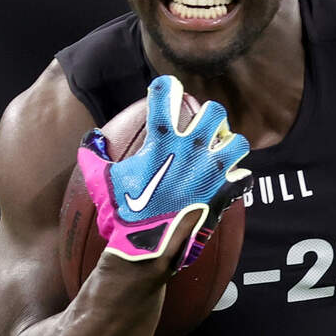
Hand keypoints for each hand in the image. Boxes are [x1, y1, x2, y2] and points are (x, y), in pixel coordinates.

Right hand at [77, 74, 251, 269]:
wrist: (147, 249)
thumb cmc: (124, 214)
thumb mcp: (102, 182)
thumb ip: (94, 157)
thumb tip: (91, 139)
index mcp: (162, 142)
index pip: (165, 96)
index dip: (166, 87)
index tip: (167, 88)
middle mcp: (191, 150)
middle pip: (215, 112)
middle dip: (211, 116)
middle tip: (204, 127)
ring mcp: (211, 171)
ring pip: (238, 142)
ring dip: (231, 146)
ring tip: (222, 154)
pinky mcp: (224, 193)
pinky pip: (245, 178)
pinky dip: (240, 180)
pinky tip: (231, 184)